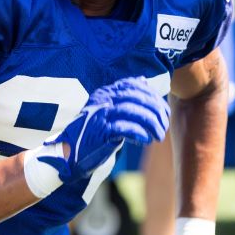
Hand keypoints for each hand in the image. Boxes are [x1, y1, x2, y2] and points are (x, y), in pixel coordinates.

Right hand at [24, 77, 169, 197]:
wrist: (70, 154)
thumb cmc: (93, 133)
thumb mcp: (108, 110)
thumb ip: (125, 97)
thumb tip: (144, 80)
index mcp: (106, 92)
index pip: (134, 86)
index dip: (153, 97)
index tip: (164, 111)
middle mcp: (103, 99)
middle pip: (136, 97)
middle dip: (156, 111)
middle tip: (164, 126)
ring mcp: (100, 115)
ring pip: (133, 111)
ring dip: (151, 124)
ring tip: (159, 135)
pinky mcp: (100, 132)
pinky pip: (125, 128)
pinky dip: (139, 133)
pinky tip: (147, 140)